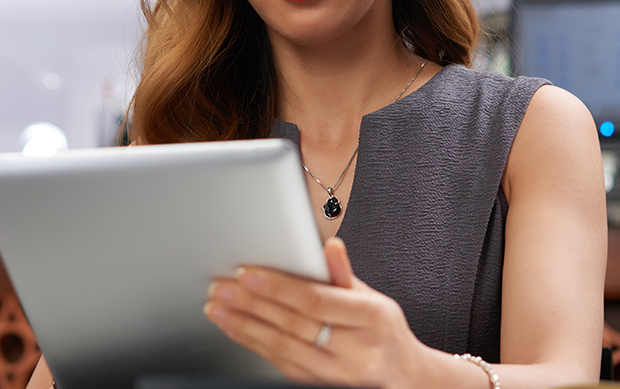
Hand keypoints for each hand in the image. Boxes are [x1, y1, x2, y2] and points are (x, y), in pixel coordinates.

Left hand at [203, 237, 431, 388]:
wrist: (401, 376)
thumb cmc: (382, 331)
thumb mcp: (372, 297)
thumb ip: (343, 274)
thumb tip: (329, 245)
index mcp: (370, 317)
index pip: (315, 300)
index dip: (277, 286)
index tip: (246, 273)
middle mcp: (356, 349)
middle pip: (293, 324)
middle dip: (251, 304)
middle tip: (222, 288)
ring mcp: (338, 373)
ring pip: (283, 348)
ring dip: (244, 325)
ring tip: (218, 308)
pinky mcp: (320, 386)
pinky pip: (281, 365)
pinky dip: (254, 344)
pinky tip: (236, 329)